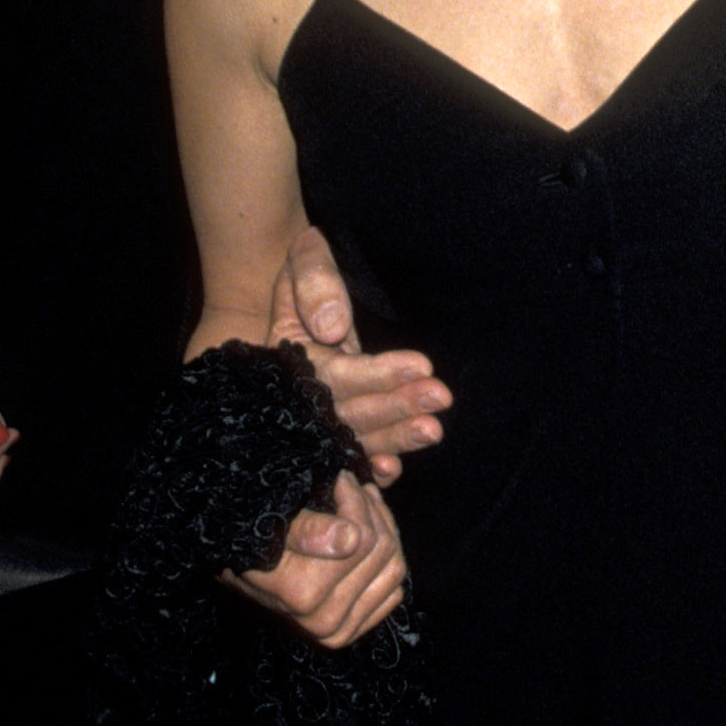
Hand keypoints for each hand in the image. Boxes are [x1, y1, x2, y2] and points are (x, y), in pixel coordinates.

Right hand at [227, 469, 405, 647]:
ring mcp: (339, 630)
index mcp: (301, 594)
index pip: (362, 539)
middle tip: (352, 486)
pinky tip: (364, 533)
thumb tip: (349, 539)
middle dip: (370, 509)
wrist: (243, 569)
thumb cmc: (256, 534)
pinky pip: (394, 588)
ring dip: (382, 527)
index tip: (340, 478)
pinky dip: (386, 557)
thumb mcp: (272, 520)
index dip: (354, 499)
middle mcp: (321, 621)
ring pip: (394, 566)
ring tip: (361, 503)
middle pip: (381, 550)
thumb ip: (307, 529)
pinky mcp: (353, 630)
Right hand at [263, 227, 448, 484]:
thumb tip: (331, 327)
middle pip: (344, 414)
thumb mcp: (303, 257)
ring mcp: (313, 421)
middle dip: (394, 408)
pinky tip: (395, 467)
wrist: (299, 292)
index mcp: (286, 358)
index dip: (377, 373)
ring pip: (352, 439)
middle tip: (440, 396)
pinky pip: (348, 458)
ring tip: (433, 429)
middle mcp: (296, 397)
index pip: (334, 374)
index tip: (422, 364)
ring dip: (393, 438)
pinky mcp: (331, 432)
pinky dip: (370, 467)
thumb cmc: (304, 270)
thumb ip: (315, 281)